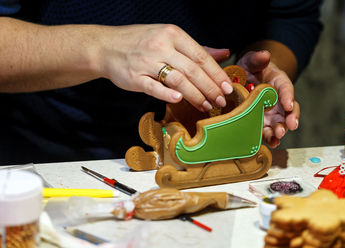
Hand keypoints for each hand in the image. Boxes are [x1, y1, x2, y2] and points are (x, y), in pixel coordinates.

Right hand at [97, 24, 232, 111]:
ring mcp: (146, 62)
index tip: (228, 87)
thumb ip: (197, 48)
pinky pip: (154, 87)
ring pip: (177, 80)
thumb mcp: (169, 38)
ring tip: (206, 105)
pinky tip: (179, 100)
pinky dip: (167, 94)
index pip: (200, 56)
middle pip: (192, 70)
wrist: (106, 46)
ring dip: (195, 95)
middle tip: (220, 100)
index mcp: (172, 34)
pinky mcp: (135, 77)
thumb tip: (224, 53)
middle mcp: (161, 46)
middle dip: (209, 87)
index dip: (216, 73)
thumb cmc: (141, 42)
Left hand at [237, 50, 299, 147]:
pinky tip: (270, 143)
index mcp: (279, 83)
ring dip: (279, 131)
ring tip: (278, 136)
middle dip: (289, 119)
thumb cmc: (251, 70)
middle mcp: (279, 101)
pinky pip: (267, 132)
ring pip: (279, 124)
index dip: (288, 97)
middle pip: (288, 111)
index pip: (286, 89)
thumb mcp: (251, 61)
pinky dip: (269, 139)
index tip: (288, 104)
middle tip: (288, 126)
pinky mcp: (261, 124)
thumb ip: (257, 58)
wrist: (244, 81)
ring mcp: (271, 114)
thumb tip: (264, 55)